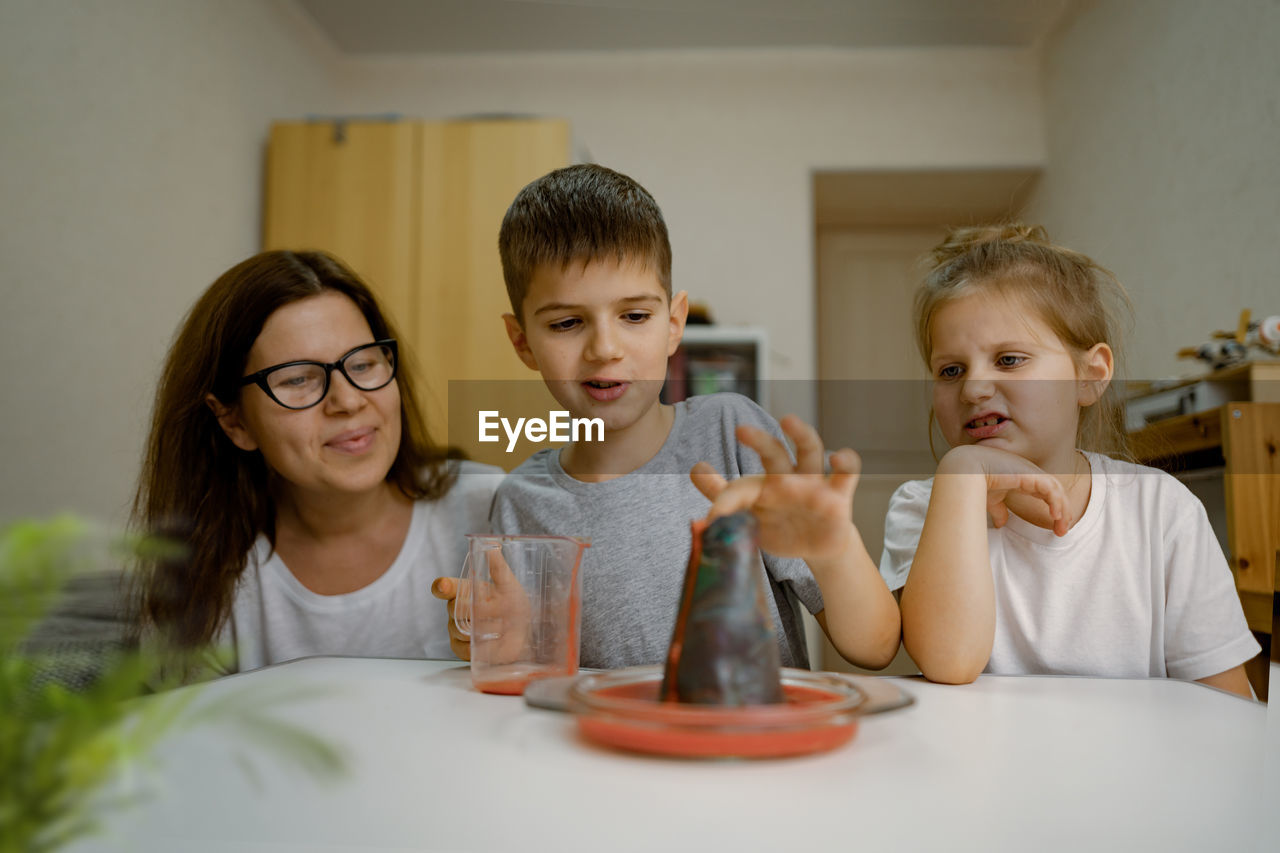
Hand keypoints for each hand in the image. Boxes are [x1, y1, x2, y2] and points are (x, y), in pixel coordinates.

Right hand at [436, 548, 532, 666]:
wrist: (525, 629)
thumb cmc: (512, 602)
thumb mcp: (508, 582)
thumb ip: (497, 565)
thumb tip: (492, 544)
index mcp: (466, 590)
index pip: (446, 587)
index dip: (443, 586)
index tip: (443, 586)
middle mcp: (458, 609)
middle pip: (453, 608)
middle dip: (472, 609)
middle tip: (494, 610)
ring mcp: (458, 629)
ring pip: (458, 628)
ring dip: (482, 627)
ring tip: (502, 626)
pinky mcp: (462, 648)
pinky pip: (461, 648)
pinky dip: (477, 645)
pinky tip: (491, 642)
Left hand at [689, 415, 860, 563]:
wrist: (817, 545)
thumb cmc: (780, 523)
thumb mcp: (753, 515)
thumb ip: (724, 494)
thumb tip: (696, 470)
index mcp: (764, 485)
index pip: (742, 487)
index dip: (725, 498)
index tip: (712, 514)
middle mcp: (787, 478)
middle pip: (774, 454)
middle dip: (759, 442)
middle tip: (741, 430)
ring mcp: (813, 484)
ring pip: (810, 451)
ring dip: (801, 435)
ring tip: (788, 420)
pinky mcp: (838, 496)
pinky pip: (845, 474)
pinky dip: (845, 463)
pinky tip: (839, 458)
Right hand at [937, 445, 1070, 535]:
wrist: (964, 473)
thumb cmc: (974, 484)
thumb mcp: (991, 500)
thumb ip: (999, 511)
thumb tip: (1001, 524)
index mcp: (1022, 478)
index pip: (1046, 492)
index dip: (1054, 508)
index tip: (1056, 527)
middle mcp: (1029, 473)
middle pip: (1055, 492)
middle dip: (1062, 512)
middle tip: (1062, 531)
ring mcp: (1030, 472)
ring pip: (1057, 490)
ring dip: (1063, 509)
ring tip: (1062, 528)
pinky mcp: (1030, 474)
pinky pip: (1051, 488)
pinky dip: (1056, 501)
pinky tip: (1055, 516)